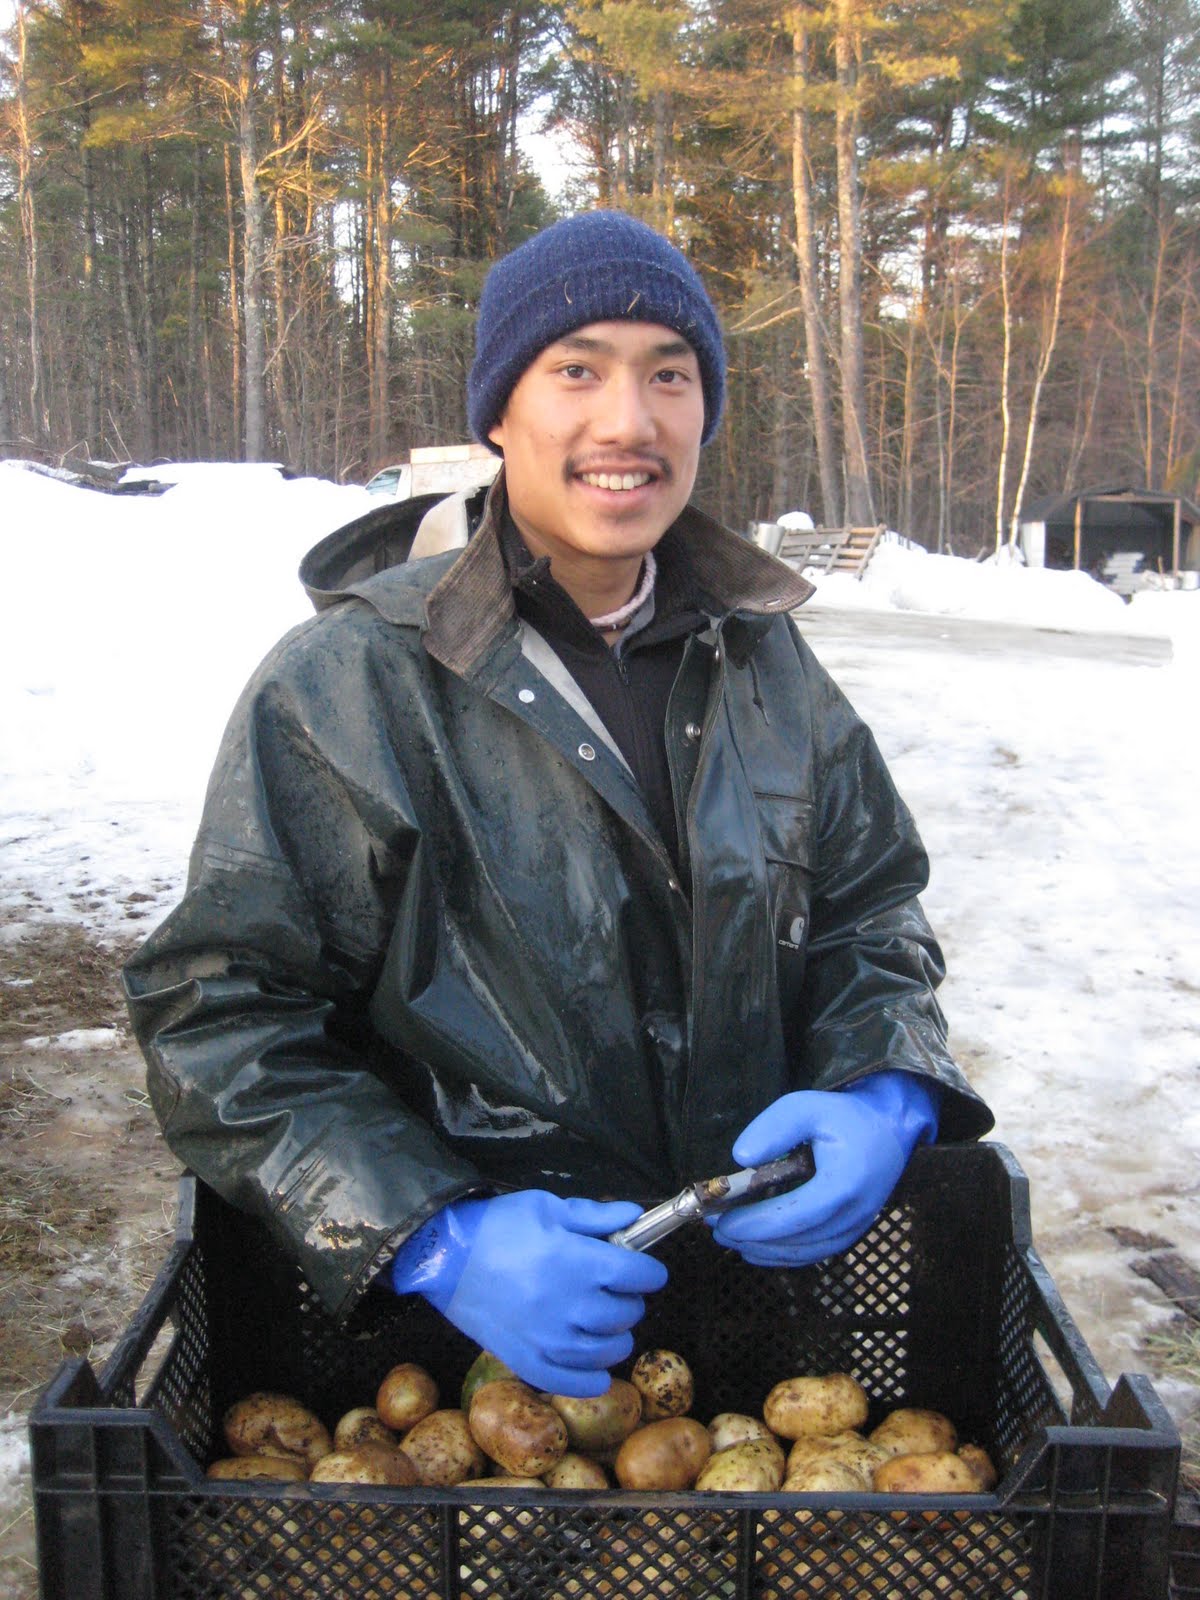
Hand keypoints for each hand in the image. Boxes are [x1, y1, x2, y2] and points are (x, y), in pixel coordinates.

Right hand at [390, 1190, 667, 1396]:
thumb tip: (636, 1216)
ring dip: (616, 1336)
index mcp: (577, 1262)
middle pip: (626, 1313)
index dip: (648, 1270)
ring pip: (608, 1351)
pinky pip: (572, 1382)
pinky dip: (592, 1379)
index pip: (639, 1275)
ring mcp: (548, 1339)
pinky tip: (596, 1367)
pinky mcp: (526, 1361)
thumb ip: (595, 1216)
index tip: (643, 1269)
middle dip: (630, 1299)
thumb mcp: (547, 1207)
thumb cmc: (498, 1225)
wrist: (443, 1257)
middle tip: (616, 1289)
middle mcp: (569, 1305)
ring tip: (605, 1323)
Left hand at [711, 1071, 938, 1266]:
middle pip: (796, 1241)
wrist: (890, 1127)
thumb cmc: (845, 1116)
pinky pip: (816, 1251)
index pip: (793, 1216)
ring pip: (805, 1252)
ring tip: (731, 1237)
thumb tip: (741, 1158)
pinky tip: (759, 1247)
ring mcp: (856, 1226)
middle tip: (716, 1229)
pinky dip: (786, 1253)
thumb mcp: (806, 1106)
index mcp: (844, 1184)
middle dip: (752, 1239)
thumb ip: (773, 1128)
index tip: (722, 1220)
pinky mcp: (853, 1230)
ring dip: (765, 1250)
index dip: (755, 1223)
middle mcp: (854, 1214)